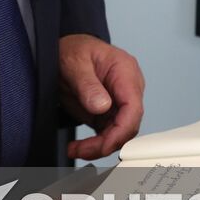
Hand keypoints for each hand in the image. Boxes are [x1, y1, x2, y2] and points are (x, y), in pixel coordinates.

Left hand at [59, 34, 144, 160]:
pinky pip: (109, 133)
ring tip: (76, 149)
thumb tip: (102, 106)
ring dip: (99, 146)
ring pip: (119, 133)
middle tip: (81, 150)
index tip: (104, 144)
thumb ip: (88, 85)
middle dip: (106, 143)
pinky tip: (80, 147)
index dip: (121, 130)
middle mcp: (127, 88)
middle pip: (128, 125)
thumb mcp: (75, 63)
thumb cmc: (74, 49)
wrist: (66, 50)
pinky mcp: (109, 112)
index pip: (133, 107)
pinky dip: (96, 144)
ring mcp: (119, 101)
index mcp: (125, 71)